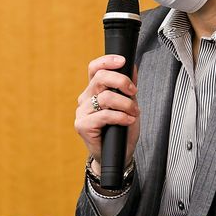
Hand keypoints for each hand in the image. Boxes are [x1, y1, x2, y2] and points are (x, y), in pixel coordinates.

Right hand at [74, 54, 139, 175]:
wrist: (119, 155)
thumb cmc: (122, 130)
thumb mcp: (129, 104)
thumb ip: (128, 87)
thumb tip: (132, 66)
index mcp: (93, 90)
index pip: (94, 68)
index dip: (107, 61)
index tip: (123, 61)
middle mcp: (85, 98)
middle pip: (100, 78)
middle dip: (121, 81)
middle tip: (134, 91)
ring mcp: (82, 112)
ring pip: (105, 97)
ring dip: (125, 103)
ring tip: (134, 112)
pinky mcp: (82, 125)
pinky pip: (104, 115)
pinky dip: (120, 117)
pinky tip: (128, 121)